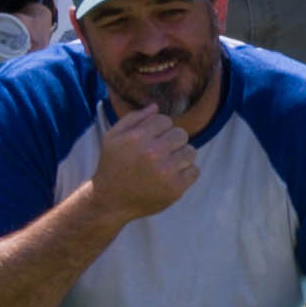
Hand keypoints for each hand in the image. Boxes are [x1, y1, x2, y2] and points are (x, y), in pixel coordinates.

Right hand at [91, 97, 201, 218]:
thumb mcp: (113, 137)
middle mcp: (153, 153)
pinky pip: (195, 170)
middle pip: (181, 134)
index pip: (165, 120)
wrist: (111, 199)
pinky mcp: (176, 188)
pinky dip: (186, 172)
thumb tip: (156, 107)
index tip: (151, 139)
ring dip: (181, 156)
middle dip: (172, 140)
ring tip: (166, 163)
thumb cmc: (113, 165)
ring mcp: (166, 171)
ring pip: (191, 151)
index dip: (159, 128)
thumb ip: (134, 118)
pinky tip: (171, 175)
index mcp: (137, 138)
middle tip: (160, 151)